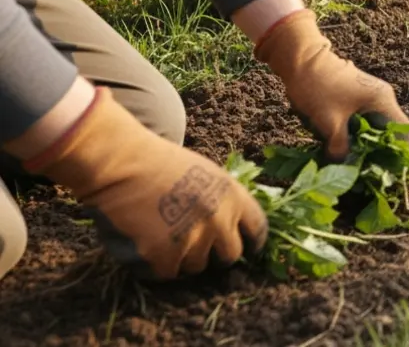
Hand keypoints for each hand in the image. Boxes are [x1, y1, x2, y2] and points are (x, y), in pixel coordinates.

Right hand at [25, 87, 266, 279]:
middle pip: (230, 256)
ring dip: (182, 258)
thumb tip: (233, 228)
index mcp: (233, 196)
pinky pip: (166, 274)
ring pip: (195, 267)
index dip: (253, 242)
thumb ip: (223, 201)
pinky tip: (143, 242)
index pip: (258, 229)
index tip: (248, 248)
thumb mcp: (207, 174)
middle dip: (215, 254)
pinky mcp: (163, 256)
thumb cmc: (159, 163)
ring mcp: (192, 240)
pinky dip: (154, 265)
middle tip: (195, 245)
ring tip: (160, 233)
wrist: (122, 163)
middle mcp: (219, 220)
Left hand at [254, 9, 408, 161]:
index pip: (404, 131)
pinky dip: (362, 136)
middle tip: (386, 174)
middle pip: (393, 130)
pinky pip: (366, 121)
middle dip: (389, 152)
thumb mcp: (329, 123)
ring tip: (370, 165)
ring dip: (373, 144)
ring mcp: (369, 96)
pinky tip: (354, 149)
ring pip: (378, 126)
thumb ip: (340, 148)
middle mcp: (381, 97)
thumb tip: (343, 165)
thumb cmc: (318, 87)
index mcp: (382, 100)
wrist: (299, 59)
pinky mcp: (356, 98)